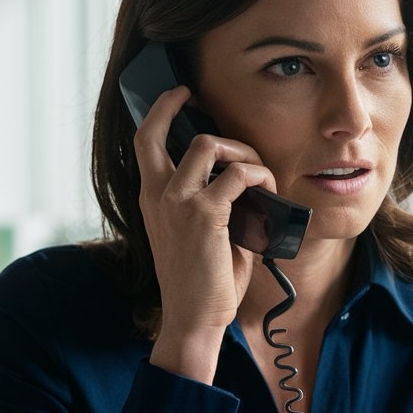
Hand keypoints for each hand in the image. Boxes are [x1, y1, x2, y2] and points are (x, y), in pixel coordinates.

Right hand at [132, 86, 275, 380]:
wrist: (194, 318)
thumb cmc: (200, 284)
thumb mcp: (198, 236)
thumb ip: (213, 205)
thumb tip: (246, 186)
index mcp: (151, 199)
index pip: (143, 140)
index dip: (159, 109)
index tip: (181, 94)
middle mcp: (157, 194)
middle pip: (165, 129)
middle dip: (197, 117)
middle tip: (235, 135)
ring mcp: (178, 201)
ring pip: (209, 144)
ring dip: (241, 151)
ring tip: (260, 175)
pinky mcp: (206, 213)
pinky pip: (240, 174)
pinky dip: (260, 175)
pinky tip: (269, 189)